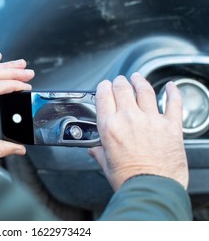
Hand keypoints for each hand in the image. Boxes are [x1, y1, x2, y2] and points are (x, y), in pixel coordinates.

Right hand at [89, 73, 187, 189]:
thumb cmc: (128, 179)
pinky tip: (171, 86)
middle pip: (123, 89)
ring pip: (145, 90)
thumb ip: (99, 153)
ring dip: (140, 81)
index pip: (104, 96)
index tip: (104, 86)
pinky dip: (173, 92)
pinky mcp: (171, 126)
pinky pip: (174, 103)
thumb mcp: (107, 165)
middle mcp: (129, 118)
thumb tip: (93, 151)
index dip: (103, 87)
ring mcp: (151, 120)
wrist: (152, 189)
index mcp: (110, 127)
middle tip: (120, 81)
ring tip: (137, 77)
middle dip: (120, 82)